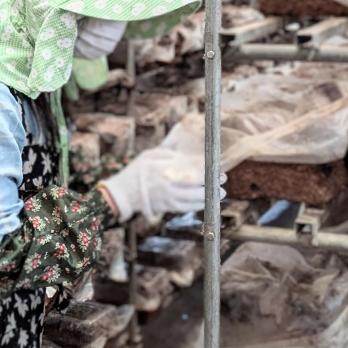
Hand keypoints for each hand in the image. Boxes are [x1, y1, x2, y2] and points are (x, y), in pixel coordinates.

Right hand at [100, 148, 224, 222]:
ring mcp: (169, 198)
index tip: (218, 167)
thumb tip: (185, 139)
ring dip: (211, 197)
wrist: (123, 193)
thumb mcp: (151, 155)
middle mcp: (169, 185)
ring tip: (222, 193)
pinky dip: (199, 205)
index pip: (192, 170)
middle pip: (197, 185)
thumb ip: (169, 150)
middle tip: (224, 179)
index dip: (208, 170)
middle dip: (213, 183)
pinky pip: (188, 208)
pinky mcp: (168, 208)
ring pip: (195, 199)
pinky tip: (208, 202)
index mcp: (166, 169)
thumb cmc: (137, 171)